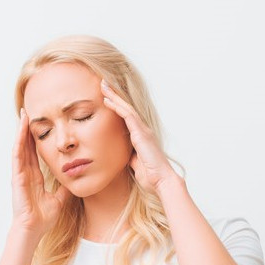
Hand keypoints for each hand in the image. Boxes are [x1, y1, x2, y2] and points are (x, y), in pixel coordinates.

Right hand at [11, 108, 71, 237]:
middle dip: (28, 129)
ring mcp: (20, 173)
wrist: (34, 229)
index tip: (41, 125)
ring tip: (24, 113)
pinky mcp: (16, 176)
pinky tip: (21, 127)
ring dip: (21, 129)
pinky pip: (17, 154)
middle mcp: (26, 172)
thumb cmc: (43, 218)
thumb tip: (76, 179)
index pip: (36, 153)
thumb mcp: (60, 199)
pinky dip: (19, 140)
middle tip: (30, 111)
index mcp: (35, 177)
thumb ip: (65, 188)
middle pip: (27, 145)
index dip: (37, 139)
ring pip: (21, 146)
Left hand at [100, 80, 179, 194]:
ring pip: (126, 108)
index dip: (116, 106)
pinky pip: (128, 116)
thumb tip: (124, 155)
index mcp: (141, 137)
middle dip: (114, 95)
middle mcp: (143, 130)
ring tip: (104, 86)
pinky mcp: (141, 133)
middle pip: (126, 108)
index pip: (127, 117)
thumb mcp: (135, 164)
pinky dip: (117, 107)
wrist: (162, 181)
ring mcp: (143, 130)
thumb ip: (130, 156)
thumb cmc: (151, 176)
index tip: (106, 97)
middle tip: (103, 84)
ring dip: (114, 96)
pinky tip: (108, 101)